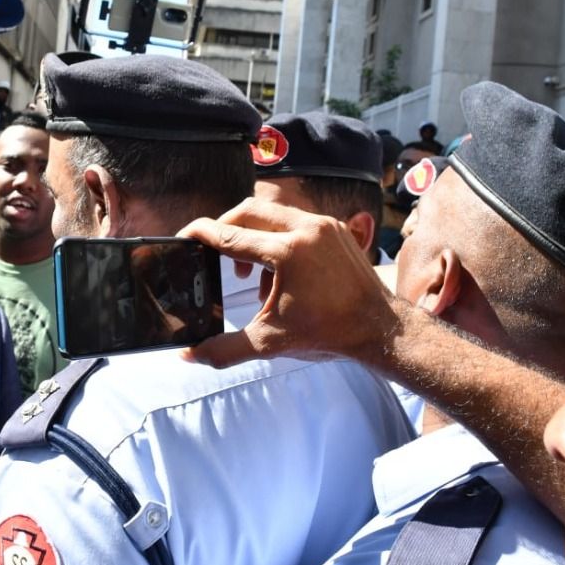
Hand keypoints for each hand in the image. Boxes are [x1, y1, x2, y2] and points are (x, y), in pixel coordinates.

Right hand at [176, 198, 401, 367]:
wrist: (381, 329)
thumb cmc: (329, 334)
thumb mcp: (270, 343)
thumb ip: (224, 348)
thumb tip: (188, 355)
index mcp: (287, 252)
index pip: (230, 234)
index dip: (200, 234)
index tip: (183, 237)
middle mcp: (306, 228)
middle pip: (248, 210)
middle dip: (225, 228)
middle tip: (212, 252)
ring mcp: (324, 225)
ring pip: (273, 212)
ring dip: (252, 233)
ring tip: (248, 272)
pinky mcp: (336, 228)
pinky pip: (295, 221)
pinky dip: (277, 238)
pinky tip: (277, 272)